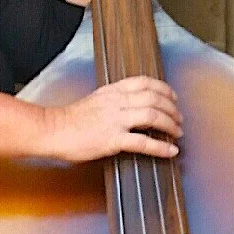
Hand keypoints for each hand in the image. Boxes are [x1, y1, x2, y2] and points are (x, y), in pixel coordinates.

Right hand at [41, 77, 180, 163]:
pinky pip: (143, 142)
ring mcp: (116, 120)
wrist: (53, 129)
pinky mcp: (113, 140)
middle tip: (179, 119)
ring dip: (170, 124)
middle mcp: (117, 102)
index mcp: (113, 91)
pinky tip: (171, 151)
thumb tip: (130, 106)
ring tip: (178, 132)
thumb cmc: (71, 119)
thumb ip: (114, 100)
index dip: (164, 89)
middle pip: (154, 98)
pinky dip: (161, 147)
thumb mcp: (95, 100)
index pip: (145, 82)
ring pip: (152, 115)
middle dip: (172, 108)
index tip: (173, 97)